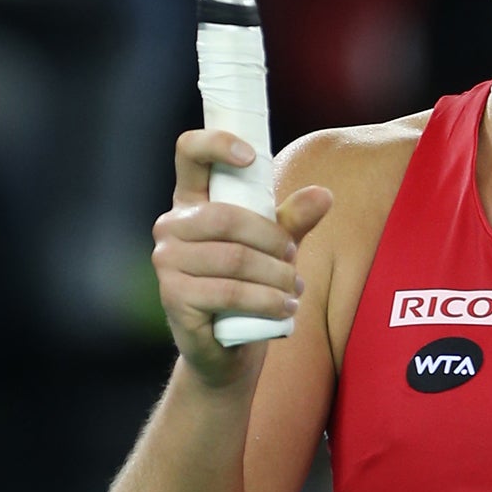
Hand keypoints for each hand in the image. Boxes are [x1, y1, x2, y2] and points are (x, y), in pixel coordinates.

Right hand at [152, 129, 333, 390]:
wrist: (228, 347)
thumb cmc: (251, 283)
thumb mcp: (276, 245)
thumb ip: (295, 218)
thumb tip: (324, 195)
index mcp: (192, 201)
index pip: (189, 153)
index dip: (216, 144)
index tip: (251, 155)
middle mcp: (172, 226)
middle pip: (226, 216)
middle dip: (272, 238)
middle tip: (293, 256)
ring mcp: (167, 262)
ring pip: (234, 258)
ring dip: (276, 276)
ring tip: (294, 289)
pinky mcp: (174, 298)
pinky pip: (229, 292)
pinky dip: (266, 301)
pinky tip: (285, 309)